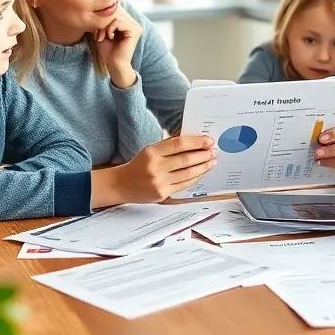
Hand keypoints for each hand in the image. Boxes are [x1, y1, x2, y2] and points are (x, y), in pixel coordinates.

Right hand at [92, 135, 216, 205]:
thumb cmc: (137, 165)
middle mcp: (155, 167)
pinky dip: (196, 177)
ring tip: (212, 161)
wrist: (121, 185)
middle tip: (214, 151)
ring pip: (188, 173)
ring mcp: (160, 182)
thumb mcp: (149, 151)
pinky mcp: (163, 194)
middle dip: (203, 155)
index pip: (178, 144)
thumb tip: (193, 142)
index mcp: (151, 152)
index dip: (196, 142)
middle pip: (186, 159)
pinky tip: (202, 172)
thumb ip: (169, 147)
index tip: (208, 140)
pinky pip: (184, 184)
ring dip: (203, 167)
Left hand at [94, 5, 142, 87]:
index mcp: (127, 21)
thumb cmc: (107, 50)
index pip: (114, 8)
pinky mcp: (135, 30)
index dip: (103, 16)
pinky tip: (110, 37)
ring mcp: (136, 25)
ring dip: (105, 25)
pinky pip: (119, 21)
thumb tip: (99, 5)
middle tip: (99, 34)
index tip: (97, 30)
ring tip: (103, 36)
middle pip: (115, 10)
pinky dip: (110, 28)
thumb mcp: (102, 30)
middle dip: (103, 21)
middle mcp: (133, 22)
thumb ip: (103, 18)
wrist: (114, 65)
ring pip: (116, 14)